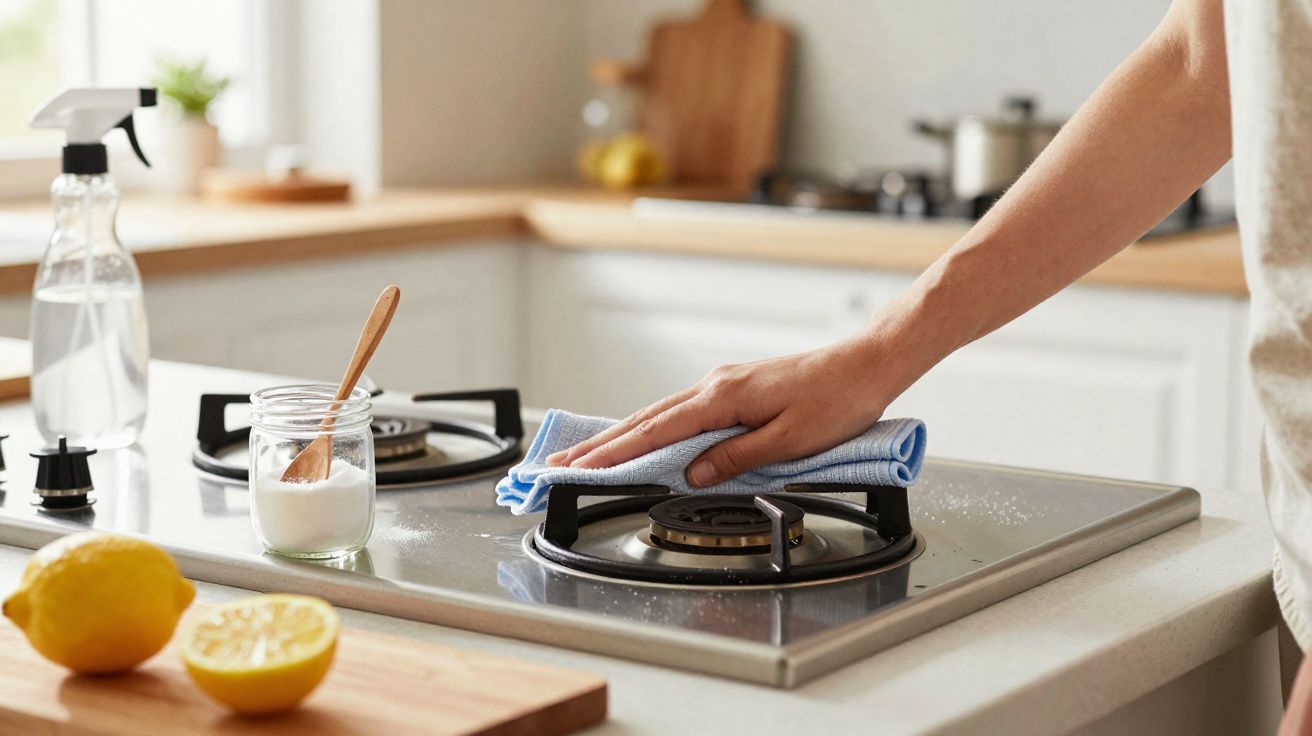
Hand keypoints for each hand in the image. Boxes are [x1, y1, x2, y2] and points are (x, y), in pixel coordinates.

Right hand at [546, 336, 893, 486]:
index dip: (616, 455)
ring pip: (660, 414)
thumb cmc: (838, 400)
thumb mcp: (789, 441)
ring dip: (622, 436)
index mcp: (723, 397)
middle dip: (602, 445)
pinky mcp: (735, 389)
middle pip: (646, 419)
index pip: (656, 432)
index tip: (581, 470)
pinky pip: (681, 412)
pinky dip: (652, 427)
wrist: (867, 364)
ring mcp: (724, 384)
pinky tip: (642, 439)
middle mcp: (716, 385)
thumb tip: (693, 474)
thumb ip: (737, 458)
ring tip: (589, 455)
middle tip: (560, 464)